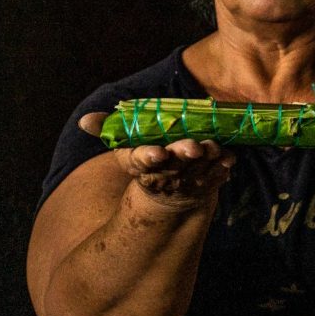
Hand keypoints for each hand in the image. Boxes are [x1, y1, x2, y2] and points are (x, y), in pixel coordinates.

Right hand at [79, 113, 235, 206]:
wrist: (171, 194)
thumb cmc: (148, 159)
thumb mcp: (125, 145)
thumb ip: (108, 128)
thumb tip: (85, 120)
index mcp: (143, 164)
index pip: (141, 161)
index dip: (148, 157)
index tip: (157, 153)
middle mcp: (166, 175)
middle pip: (175, 164)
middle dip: (183, 155)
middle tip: (193, 147)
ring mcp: (189, 180)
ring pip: (199, 168)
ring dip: (207, 158)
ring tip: (212, 147)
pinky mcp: (209, 181)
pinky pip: (219, 174)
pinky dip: (224, 166)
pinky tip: (229, 158)